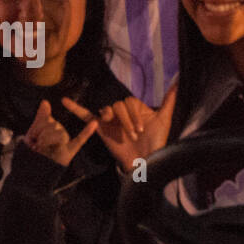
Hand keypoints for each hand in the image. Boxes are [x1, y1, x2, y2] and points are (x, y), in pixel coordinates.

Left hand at [23, 99, 98, 167]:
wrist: (31, 169)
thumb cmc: (33, 150)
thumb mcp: (34, 132)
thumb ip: (41, 117)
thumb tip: (45, 101)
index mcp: (53, 126)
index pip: (47, 120)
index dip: (37, 127)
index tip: (31, 138)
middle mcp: (61, 132)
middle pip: (52, 125)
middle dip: (40, 134)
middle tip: (36, 145)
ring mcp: (66, 141)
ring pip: (58, 132)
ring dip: (46, 140)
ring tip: (41, 149)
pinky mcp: (70, 151)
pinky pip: (80, 140)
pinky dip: (87, 132)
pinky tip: (94, 124)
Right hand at [61, 81, 177, 174]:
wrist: (144, 162)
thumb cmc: (155, 142)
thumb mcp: (164, 119)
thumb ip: (169, 100)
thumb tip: (179, 81)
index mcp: (134, 109)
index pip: (129, 101)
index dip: (135, 114)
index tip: (142, 129)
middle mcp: (121, 113)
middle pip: (119, 104)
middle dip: (128, 120)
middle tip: (135, 135)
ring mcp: (109, 120)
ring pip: (108, 109)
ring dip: (117, 120)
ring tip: (123, 135)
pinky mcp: (99, 128)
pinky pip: (86, 115)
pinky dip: (76, 108)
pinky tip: (64, 100)